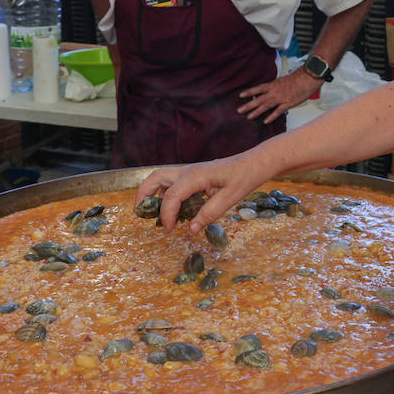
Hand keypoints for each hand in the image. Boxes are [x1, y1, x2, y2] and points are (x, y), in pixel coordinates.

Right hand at [137, 154, 273, 232]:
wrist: (253, 163)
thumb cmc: (244, 178)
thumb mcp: (230, 198)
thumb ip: (209, 213)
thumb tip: (190, 229)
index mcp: (196, 176)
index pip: (171, 195)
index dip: (166, 214)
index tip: (168, 230)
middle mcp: (188, 171)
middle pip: (155, 178)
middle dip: (143, 195)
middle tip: (140, 215)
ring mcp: (189, 171)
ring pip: (160, 178)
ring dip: (152, 193)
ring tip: (153, 215)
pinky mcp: (192, 175)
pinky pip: (171, 182)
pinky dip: (164, 194)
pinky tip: (172, 210)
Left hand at [236, 69, 319, 123]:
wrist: (308, 78)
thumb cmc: (297, 78)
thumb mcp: (283, 80)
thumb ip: (275, 86)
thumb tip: (269, 90)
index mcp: (273, 85)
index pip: (258, 88)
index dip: (249, 92)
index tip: (240, 95)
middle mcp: (274, 92)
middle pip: (259, 99)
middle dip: (248, 105)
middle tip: (239, 110)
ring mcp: (281, 98)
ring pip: (266, 106)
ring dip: (256, 112)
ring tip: (249, 117)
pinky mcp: (288, 103)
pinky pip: (278, 111)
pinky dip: (271, 116)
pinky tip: (265, 121)